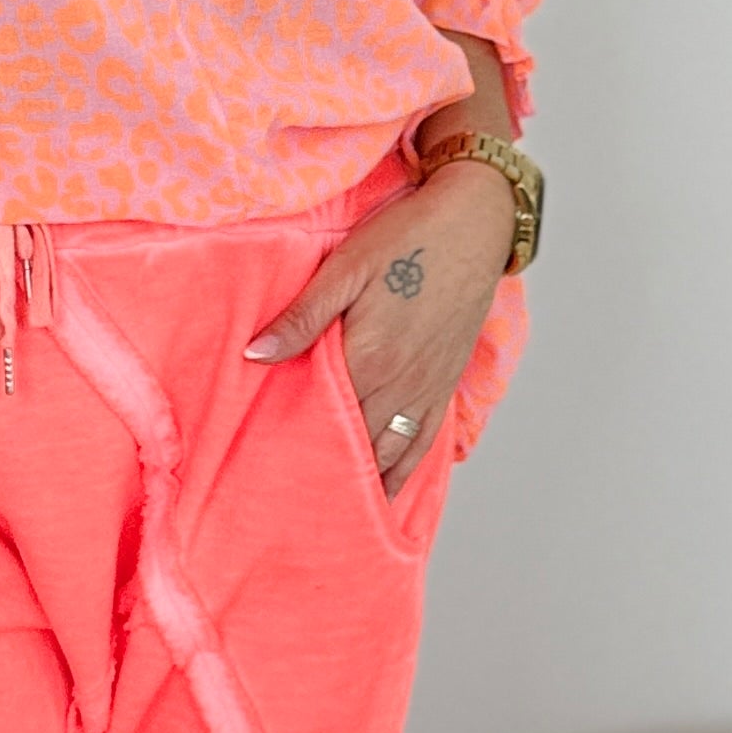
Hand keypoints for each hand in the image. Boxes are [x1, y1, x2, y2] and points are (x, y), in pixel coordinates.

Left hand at [242, 163, 515, 495]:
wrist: (475, 222)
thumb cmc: (407, 237)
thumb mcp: (346, 267)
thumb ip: (303, 316)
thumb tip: (256, 354)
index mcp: (369, 358)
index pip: (323, 419)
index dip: (294, 445)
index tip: (263, 470)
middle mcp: (400, 385)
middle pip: (354, 445)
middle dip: (323, 473)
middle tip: (285, 502)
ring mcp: (426, 389)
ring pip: (389, 455)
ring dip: (361, 482)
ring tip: (328, 510)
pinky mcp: (444, 385)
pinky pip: (422, 445)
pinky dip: (401, 474)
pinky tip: (384, 492)